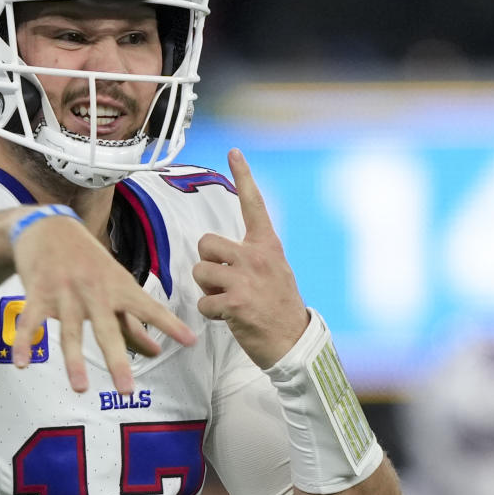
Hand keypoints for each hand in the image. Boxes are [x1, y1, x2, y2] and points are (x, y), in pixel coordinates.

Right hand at [11, 213, 195, 393]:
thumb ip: (133, 321)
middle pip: (107, 330)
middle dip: (117, 360)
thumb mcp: (115, 284)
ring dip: (74, 361)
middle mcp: (94, 290)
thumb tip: (157, 351)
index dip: (170, 324)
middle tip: (127, 390)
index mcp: (118, 287)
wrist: (48, 226)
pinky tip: (22, 363)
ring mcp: (65, 292)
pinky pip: (30, 321)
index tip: (190, 341)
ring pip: (69, 331)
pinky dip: (24, 341)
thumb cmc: (88, 261)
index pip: (148, 308)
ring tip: (80, 388)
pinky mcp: (38, 292)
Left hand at [192, 148, 308, 367]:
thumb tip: (220, 252)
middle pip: (206, 243)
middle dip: (206, 263)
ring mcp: (246, 279)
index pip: (253, 204)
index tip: (234, 151)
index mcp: (267, 246)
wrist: (294, 343)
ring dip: (206, 290)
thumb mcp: (275, 271)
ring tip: (227, 300)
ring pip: (200, 272)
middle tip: (222, 281)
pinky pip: (203, 303)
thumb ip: (252, 255)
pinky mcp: (235, 303)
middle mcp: (257, 257)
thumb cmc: (278, 307)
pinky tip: (228, 318)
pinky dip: (210, 314)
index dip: (244, 176)